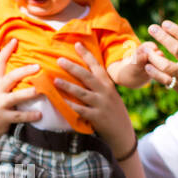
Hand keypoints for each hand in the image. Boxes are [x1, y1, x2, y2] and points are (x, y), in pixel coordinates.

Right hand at [0, 39, 40, 160]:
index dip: (6, 51)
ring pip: (14, 97)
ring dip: (27, 93)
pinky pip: (18, 116)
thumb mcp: (0, 93)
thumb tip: (29, 69)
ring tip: (39, 90)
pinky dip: (29, 115)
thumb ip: (10, 83)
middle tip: (38, 67)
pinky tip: (40, 114)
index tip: (15, 40)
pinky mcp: (2, 118)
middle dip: (24, 71)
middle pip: (10, 78)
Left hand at [54, 43, 136, 157]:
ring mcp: (101, 105)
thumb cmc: (112, 112)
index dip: (87, 55)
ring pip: (82, 93)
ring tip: (55, 80)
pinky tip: (62, 102)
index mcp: (108, 84)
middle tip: (59, 60)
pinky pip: (82, 110)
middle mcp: (105, 92)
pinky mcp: (97, 118)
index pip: (96, 66)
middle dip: (73, 67)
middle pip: (87, 76)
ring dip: (68, 86)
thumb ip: (98, 85)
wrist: (123, 133)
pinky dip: (72, 106)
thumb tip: (80, 73)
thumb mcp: (109, 95)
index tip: (77, 44)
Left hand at [144, 19, 177, 108]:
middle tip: (151, 28)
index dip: (176, 30)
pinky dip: (154, 73)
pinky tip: (147, 65)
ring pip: (167, 65)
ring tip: (146, 48)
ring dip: (154, 56)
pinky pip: (164, 79)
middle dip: (163, 37)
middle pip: (177, 49)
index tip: (164, 23)